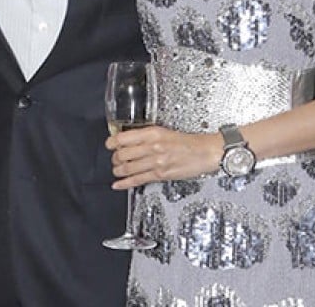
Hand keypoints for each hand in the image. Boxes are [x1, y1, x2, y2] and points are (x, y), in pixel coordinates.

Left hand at [105, 126, 220, 188]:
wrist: (205, 152)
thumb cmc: (188, 142)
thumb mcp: (164, 131)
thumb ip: (146, 136)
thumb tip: (128, 140)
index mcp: (152, 133)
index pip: (123, 138)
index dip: (112, 142)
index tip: (109, 144)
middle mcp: (152, 147)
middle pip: (122, 154)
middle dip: (115, 158)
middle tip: (115, 158)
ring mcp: (156, 162)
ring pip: (128, 168)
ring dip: (118, 170)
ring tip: (117, 170)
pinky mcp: (160, 175)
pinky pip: (138, 180)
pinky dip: (124, 183)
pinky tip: (118, 184)